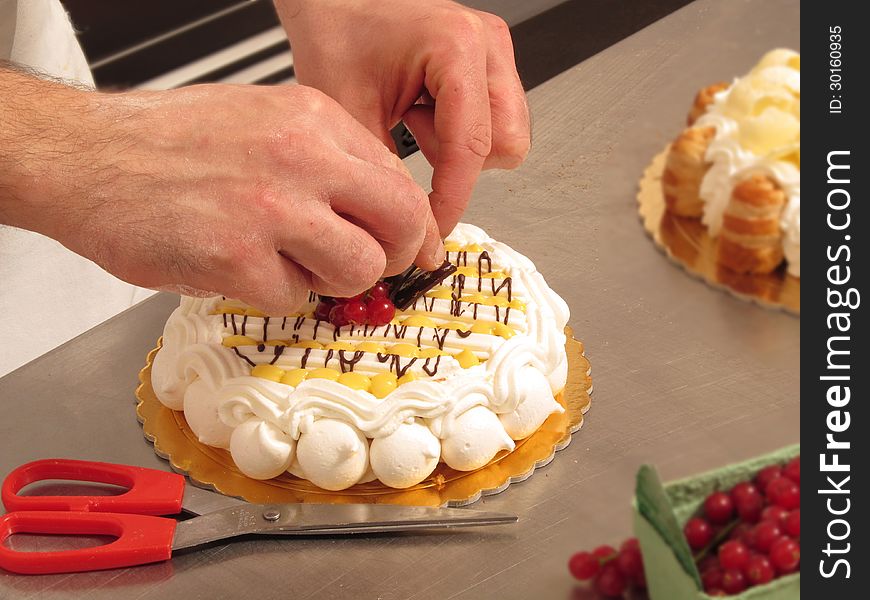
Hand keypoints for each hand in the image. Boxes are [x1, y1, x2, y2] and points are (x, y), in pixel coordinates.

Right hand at [0, 69, 442, 312]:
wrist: (85, 157)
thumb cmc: (166, 141)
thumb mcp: (263, 119)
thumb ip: (327, 158)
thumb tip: (378, 208)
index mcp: (313, 118)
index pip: (400, 182)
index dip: (410, 226)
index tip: (408, 248)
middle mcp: (301, 157)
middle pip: (400, 224)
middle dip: (393, 258)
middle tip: (368, 268)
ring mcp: (270, 209)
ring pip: (358, 270)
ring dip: (334, 282)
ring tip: (294, 267)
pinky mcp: (236, 259)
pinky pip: (293, 299)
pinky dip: (275, 296)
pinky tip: (243, 270)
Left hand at [276, 0, 530, 235]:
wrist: (336, 1)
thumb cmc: (338, 36)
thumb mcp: (349, 114)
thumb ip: (387, 177)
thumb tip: (417, 233)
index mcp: (455, 46)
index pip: (471, 145)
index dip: (452, 198)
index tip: (433, 229)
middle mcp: (485, 45)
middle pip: (507, 144)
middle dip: (463, 167)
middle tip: (414, 148)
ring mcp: (494, 52)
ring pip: (508, 136)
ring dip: (462, 148)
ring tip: (414, 121)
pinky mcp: (492, 63)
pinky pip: (497, 121)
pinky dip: (459, 132)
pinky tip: (423, 112)